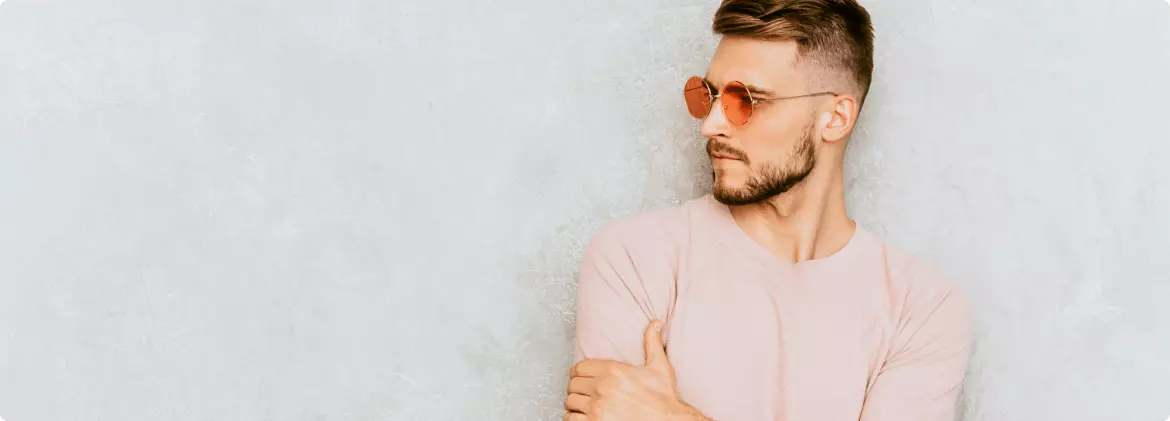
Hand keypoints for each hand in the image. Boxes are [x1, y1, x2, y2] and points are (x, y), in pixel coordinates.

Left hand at [564, 320, 693, 420]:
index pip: (579, 368)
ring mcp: (597, 408)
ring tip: (585, 406)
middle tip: (585, 394)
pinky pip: (572, 420)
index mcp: (613, 371)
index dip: (578, 373)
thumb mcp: (659, 367)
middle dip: (577, 389)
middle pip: (572, 385)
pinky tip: (586, 417)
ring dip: (576, 405)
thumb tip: (655, 324)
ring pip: (570, 403)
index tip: (582, 379)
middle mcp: (603, 388)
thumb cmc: (664, 399)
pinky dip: (576, 419)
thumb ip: (652, 343)